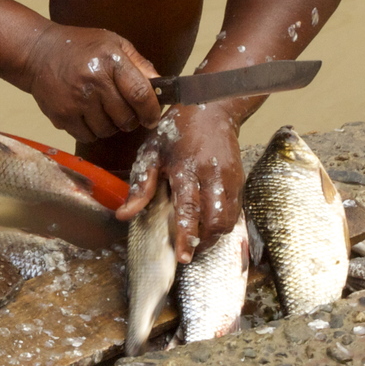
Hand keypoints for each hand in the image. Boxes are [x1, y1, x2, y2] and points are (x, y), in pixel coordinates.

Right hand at [21, 24, 160, 144]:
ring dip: (110, 126)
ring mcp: (76, 101)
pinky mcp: (61, 115)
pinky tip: (87, 115)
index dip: (152, 111)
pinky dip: (92, 131)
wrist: (36, 52)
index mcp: (111, 61)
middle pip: (126, 118)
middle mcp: (94, 81)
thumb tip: (161, 87)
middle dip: (131, 119)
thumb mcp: (113, 43)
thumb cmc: (80, 47)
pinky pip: (87, 136)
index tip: (153, 117)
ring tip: (103, 111)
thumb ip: (140, 64)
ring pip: (108, 130)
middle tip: (124, 111)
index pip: (141, 95)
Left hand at [113, 103, 246, 263]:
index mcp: (187, 168)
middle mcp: (213, 176)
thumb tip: (123, 215)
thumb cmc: (176, 131)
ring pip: (229, 220)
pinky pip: (235, 211)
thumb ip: (140, 186)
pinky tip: (208, 225)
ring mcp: (231, 179)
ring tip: (197, 241)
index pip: (190, 208)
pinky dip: (223, 224)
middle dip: (205, 242)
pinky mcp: (240, 181)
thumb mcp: (151, 152)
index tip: (184, 257)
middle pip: (216, 220)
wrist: (212, 109)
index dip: (188, 235)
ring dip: (214, 236)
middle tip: (189, 252)